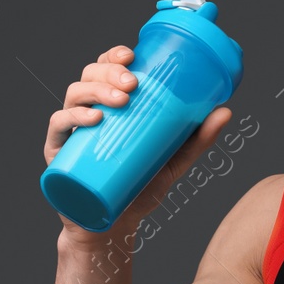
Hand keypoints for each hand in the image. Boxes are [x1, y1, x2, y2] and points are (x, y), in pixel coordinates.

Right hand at [44, 43, 232, 239]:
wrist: (113, 228)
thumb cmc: (137, 190)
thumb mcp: (172, 162)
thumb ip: (196, 140)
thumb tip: (226, 111)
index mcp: (109, 107)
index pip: (106, 69)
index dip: (114, 55)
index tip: (131, 54)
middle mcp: (87, 113)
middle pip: (89, 76)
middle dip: (109, 72)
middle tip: (132, 83)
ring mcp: (70, 132)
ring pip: (73, 94)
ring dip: (96, 91)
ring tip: (121, 101)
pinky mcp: (57, 154)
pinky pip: (57, 126)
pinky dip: (72, 117)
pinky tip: (94, 119)